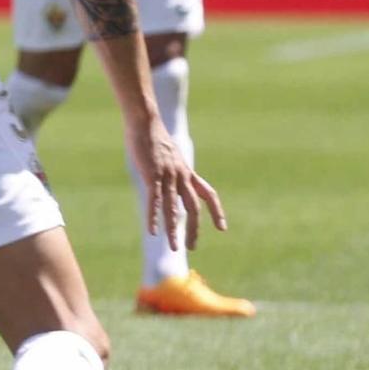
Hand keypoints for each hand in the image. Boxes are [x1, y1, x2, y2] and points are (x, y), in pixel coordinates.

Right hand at [126, 118, 224, 251]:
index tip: (222, 228)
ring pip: (174, 208)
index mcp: (188, 173)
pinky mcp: (152, 175)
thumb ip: (174, 172)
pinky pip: (155, 200)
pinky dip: (155, 216)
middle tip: (192, 247)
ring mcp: (168, 176)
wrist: (146, 121)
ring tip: (175, 247)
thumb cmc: (155, 139)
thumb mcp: (171, 158)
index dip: (217, 212)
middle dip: (195, 229)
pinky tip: (153, 231)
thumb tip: (173, 183)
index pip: (209, 194)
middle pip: (194, 207)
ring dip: (174, 229)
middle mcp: (182, 176)